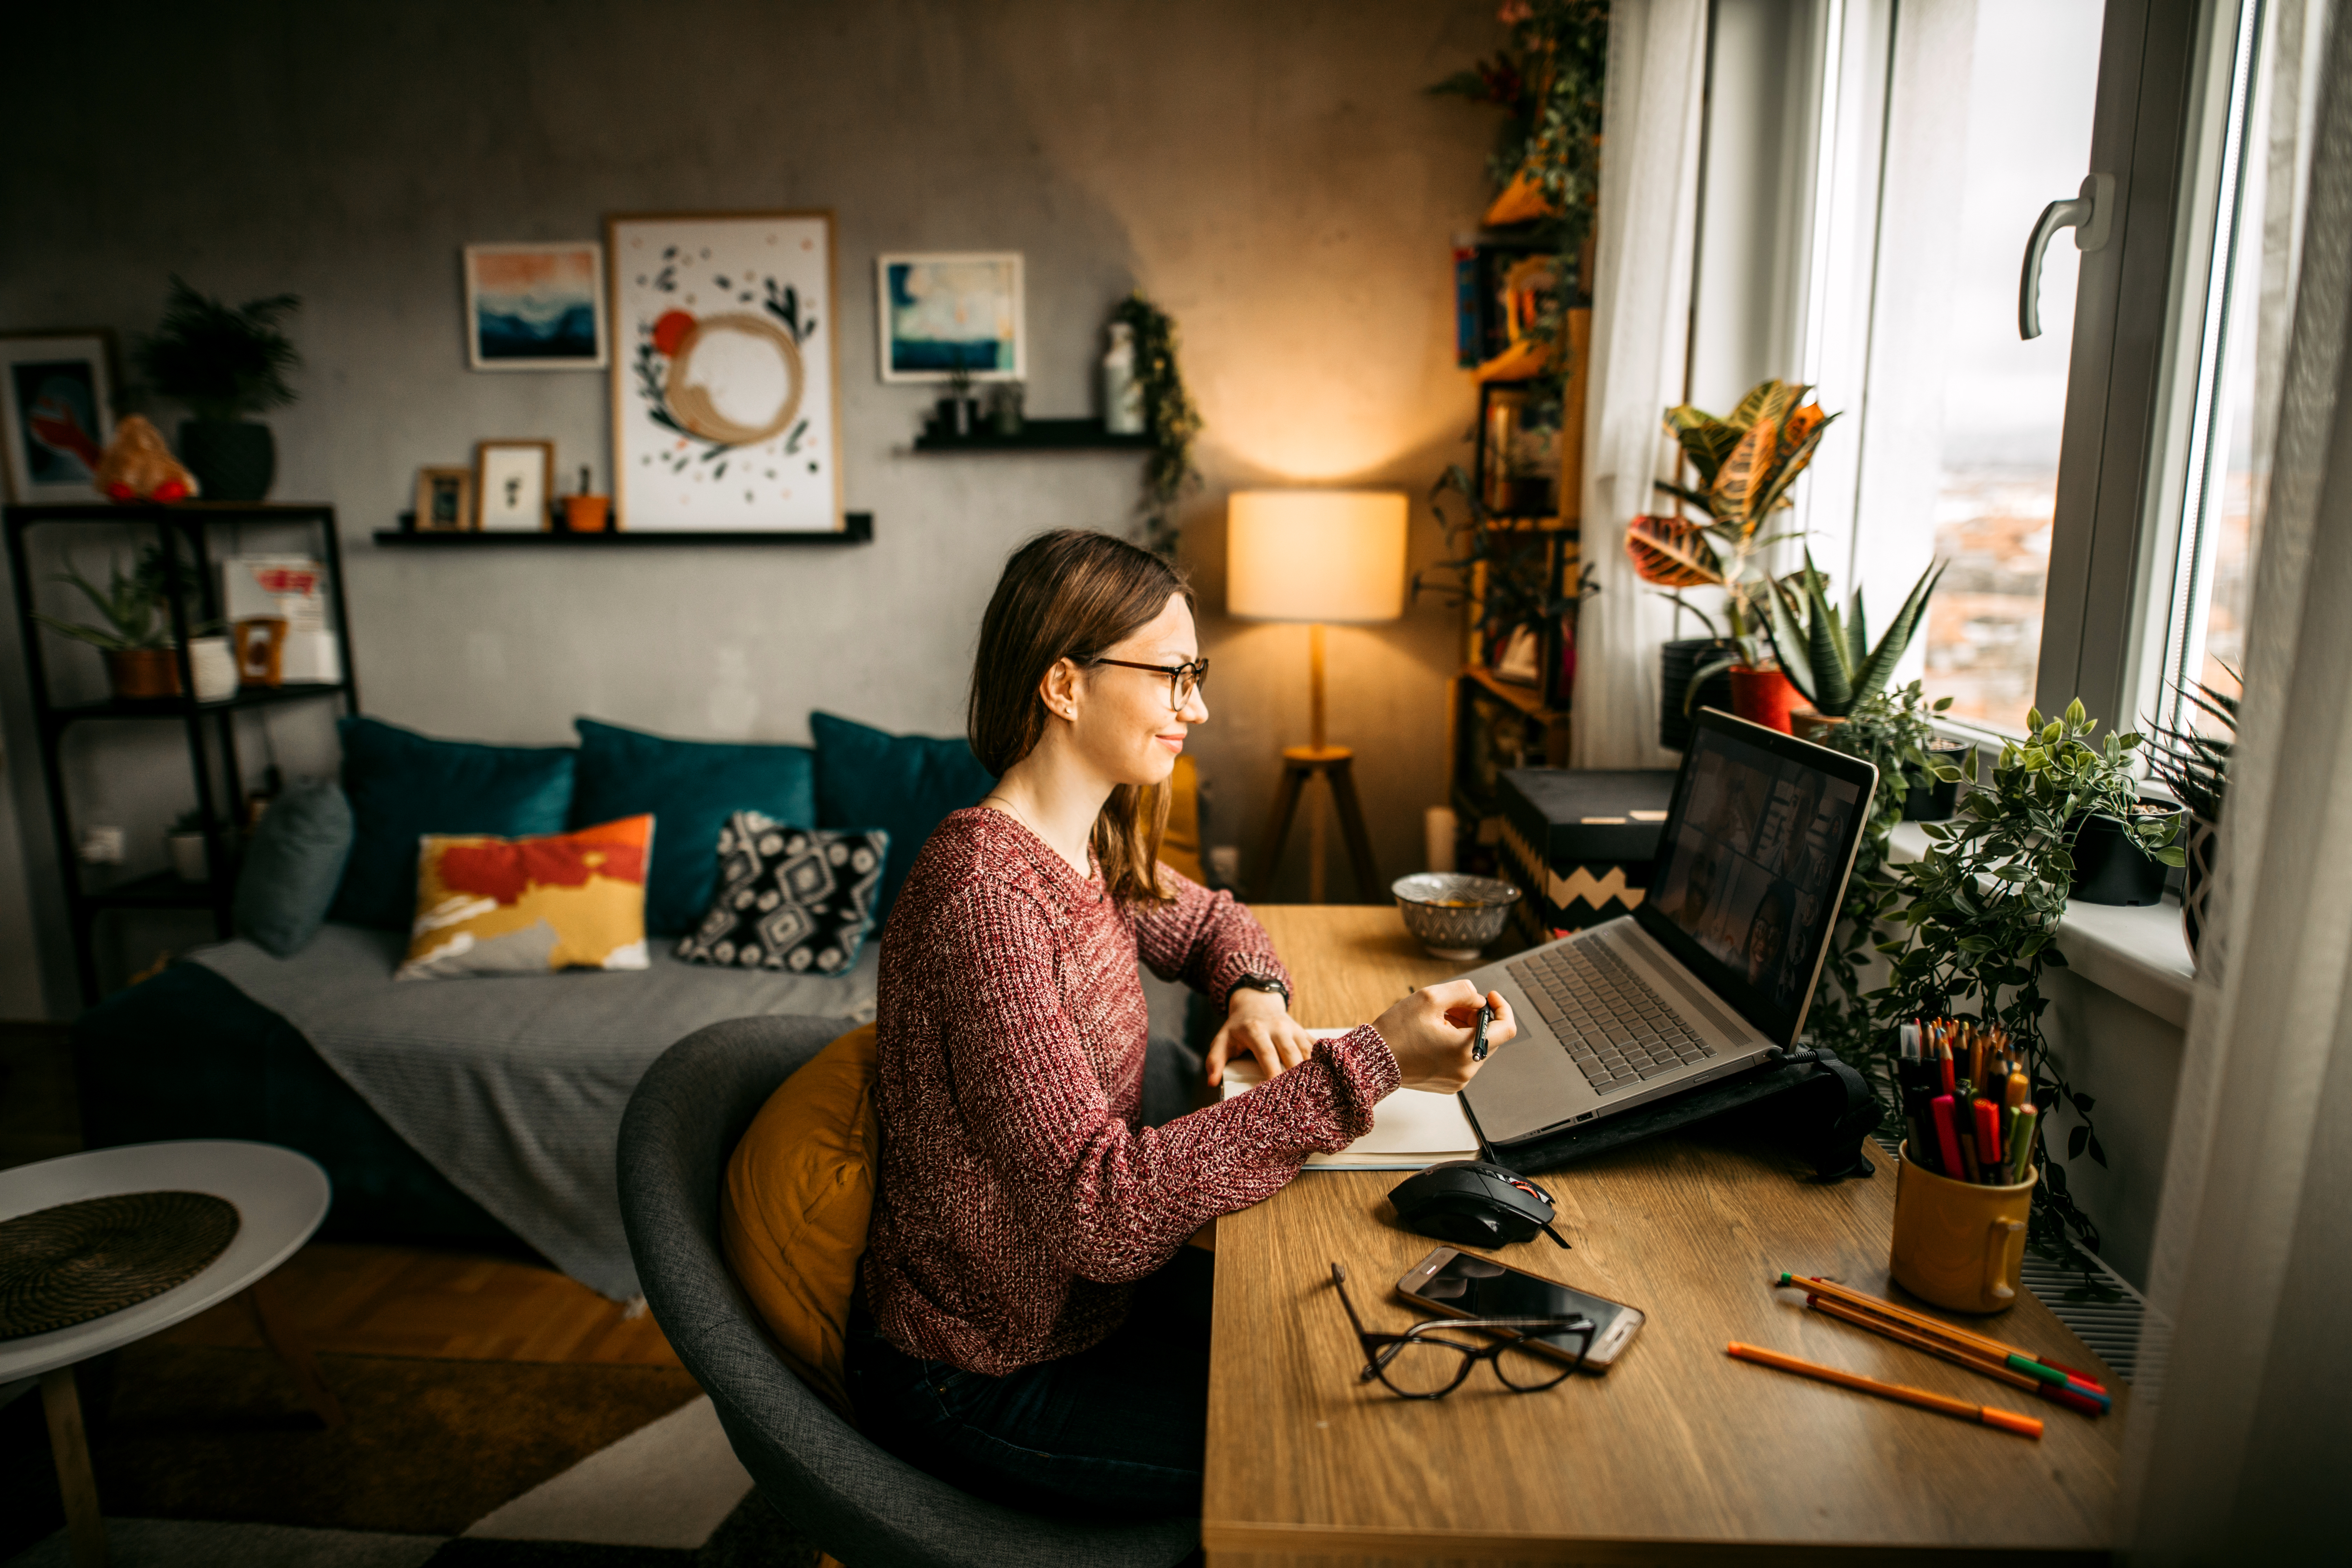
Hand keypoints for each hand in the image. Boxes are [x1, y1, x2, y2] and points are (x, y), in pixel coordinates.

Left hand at [1205, 987, 1317, 1086]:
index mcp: (1257, 1031)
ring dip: (1310, 1073)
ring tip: (1312, 1096)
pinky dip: (1321, 1064)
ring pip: (1307, 1053)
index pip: (1268, 1055)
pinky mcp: (1304, 1032)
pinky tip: (1325, 1081)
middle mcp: (1279, 1028)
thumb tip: (1212, 1082)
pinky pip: (1316, 1049)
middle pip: (1292, 1055)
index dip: (1273, 1074)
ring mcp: (1294, 1030)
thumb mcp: (1222, 1039)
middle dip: (1295, 1077)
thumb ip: (1215, 1060)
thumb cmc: (1238, 1027)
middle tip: (1297, 1101)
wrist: (1257, 1002)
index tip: (1275, 1093)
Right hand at [1371, 980, 1516, 1093]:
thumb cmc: (1397, 1031)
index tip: (1489, 997)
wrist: (1373, 1061)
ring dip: (1463, 1030)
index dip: (1502, 1007)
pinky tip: (1433, 1036)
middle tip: (1450, 1006)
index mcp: (1465, 1050)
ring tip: (1437, 1021)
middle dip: (1474, 1016)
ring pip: (1475, 1047)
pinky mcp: (1449, 1085)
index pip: (1507, 1029)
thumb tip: (1479, 999)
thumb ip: (1462, 991)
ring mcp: (1458, 1080)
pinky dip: (1455, 1044)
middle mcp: (1467, 1070)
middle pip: (1488, 1036)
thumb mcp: (1429, 997)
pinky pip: (1462, 1060)